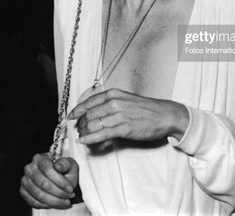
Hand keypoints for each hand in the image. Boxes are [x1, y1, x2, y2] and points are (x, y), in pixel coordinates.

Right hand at [19, 153, 78, 208]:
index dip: (60, 181)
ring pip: (39, 195)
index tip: (70, 189)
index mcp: (40, 158)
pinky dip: (46, 205)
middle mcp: (29, 168)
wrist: (57, 177)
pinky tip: (56, 203)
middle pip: (43, 184)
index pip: (48, 170)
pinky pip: (34, 202)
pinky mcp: (23, 191)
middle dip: (59, 193)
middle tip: (70, 196)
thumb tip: (58, 166)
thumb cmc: (64, 169)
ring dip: (54, 201)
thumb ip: (65, 164)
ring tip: (66, 201)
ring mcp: (25, 180)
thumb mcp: (69, 164)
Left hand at [68, 88, 189, 147]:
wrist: (164, 115)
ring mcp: (119, 115)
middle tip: (78, 130)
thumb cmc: (146, 108)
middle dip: (81, 123)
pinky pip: (102, 134)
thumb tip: (96, 112)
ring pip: (93, 124)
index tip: (70, 116)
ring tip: (82, 136)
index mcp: (114, 94)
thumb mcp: (126, 99)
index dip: (77, 110)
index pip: (89, 101)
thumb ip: (111, 103)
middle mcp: (114, 102)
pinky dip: (90, 138)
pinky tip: (84, 141)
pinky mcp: (124, 128)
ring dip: (84, 132)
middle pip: (89, 114)